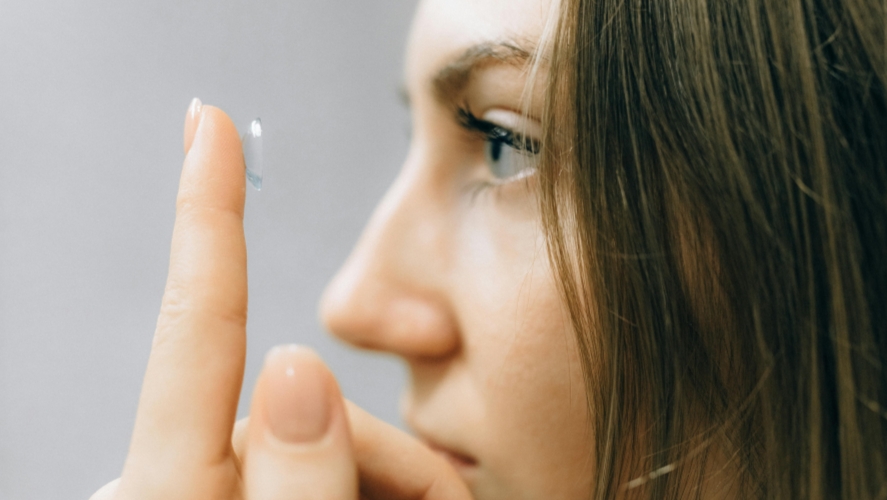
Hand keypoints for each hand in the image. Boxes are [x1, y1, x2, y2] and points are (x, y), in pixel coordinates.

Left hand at [89, 101, 470, 499]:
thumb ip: (302, 481)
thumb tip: (295, 365)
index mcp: (172, 494)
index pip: (197, 330)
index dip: (208, 218)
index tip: (206, 127)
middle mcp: (181, 481)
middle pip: (306, 411)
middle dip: (378, 453)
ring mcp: (208, 490)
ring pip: (326, 437)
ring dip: (383, 475)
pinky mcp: (234, 495)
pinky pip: (319, 466)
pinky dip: (366, 484)